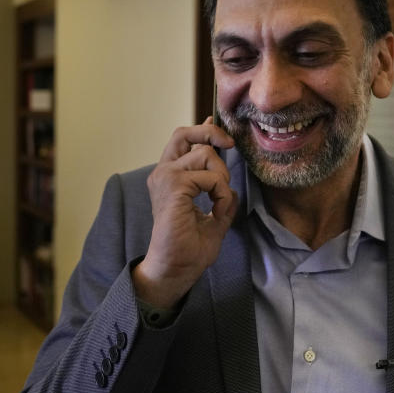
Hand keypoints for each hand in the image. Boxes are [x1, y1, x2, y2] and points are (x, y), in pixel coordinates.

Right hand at [133, 118, 237, 308]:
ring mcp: (165, 177)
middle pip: (184, 134)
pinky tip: (217, 210)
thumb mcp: (214, 214)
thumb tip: (228, 178)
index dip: (201, 131)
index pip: (182, 142)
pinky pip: (210, 178)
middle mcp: (163, 173)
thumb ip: (219, 192)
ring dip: (222, 178)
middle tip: (230, 146)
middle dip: (211, 135)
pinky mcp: (173, 186)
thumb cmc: (190, 247)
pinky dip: (221, 193)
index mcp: (169, 178)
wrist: (176, 268)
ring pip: (205, 155)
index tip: (213, 124)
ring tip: (219, 202)